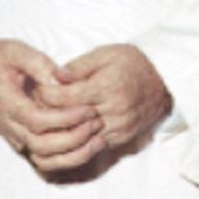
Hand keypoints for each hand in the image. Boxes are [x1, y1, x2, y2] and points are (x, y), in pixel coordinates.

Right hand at [0, 39, 104, 171]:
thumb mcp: (14, 50)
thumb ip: (37, 62)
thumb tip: (61, 77)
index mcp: (8, 103)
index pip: (38, 122)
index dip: (65, 119)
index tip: (87, 107)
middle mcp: (10, 126)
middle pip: (43, 146)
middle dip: (74, 138)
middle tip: (96, 121)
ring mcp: (15, 137)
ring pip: (45, 158)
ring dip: (73, 152)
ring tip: (96, 136)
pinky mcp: (22, 141)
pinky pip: (45, 158)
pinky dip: (67, 157)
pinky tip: (86, 144)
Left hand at [38, 44, 171, 151]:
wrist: (164, 81)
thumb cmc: (132, 63)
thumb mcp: (105, 53)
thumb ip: (79, 65)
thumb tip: (55, 75)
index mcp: (107, 86)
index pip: (67, 97)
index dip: (47, 95)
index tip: (36, 90)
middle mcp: (113, 110)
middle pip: (71, 118)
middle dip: (50, 113)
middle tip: (34, 107)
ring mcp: (119, 126)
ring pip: (81, 135)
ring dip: (63, 129)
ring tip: (47, 120)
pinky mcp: (122, 137)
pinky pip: (95, 144)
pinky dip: (79, 139)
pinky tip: (67, 130)